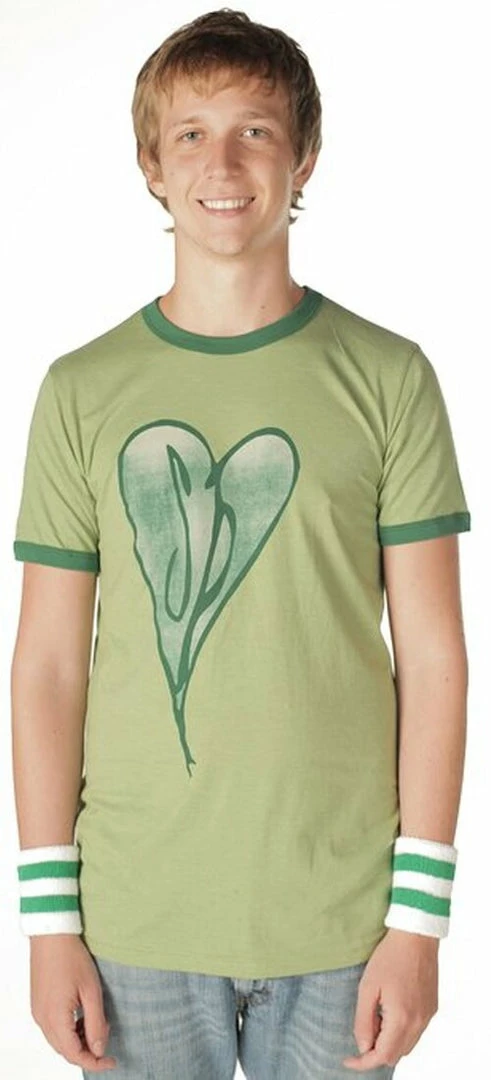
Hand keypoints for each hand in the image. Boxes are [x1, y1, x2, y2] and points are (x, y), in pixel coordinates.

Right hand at [30, 934, 116, 1071]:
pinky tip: (82, 1018)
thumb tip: (98, 1049)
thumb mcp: (91, 990)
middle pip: (65, 1050)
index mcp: (55, 1018)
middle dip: (87, 1052)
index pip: (74, 1054)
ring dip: (78, 1041)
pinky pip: (53, 1028)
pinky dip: (68, 1030)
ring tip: (97, 1026)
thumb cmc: (71, 956)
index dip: (94, 1062)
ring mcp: (38, 1011)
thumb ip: (95, 1023)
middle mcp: (42, 1019)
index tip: (111, 1061)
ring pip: (58, 1040)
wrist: (51, 934)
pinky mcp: (38, 1004)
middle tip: (106, 1040)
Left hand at [342, 928, 438, 1070]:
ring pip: (407, 1046)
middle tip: (361, 1035)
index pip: (382, 1056)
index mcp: (402, 1018)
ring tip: (374, 1021)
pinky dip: (401, 1033)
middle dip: (375, 1053)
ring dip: (389, 1043)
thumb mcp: (367, 988)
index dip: (363, 1062)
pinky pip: (416, 1032)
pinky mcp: (432, 1008)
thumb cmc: (390, 957)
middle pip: (395, 1055)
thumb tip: (362, 1046)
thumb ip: (363, 1021)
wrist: (416, 936)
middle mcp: (419, 1022)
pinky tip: (389, 1015)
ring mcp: (428, 1016)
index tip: (348, 1059)